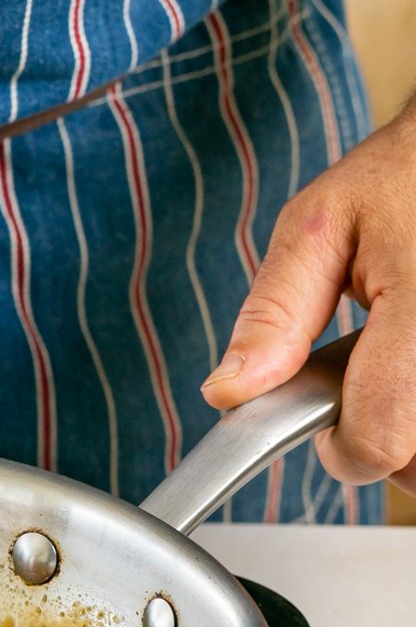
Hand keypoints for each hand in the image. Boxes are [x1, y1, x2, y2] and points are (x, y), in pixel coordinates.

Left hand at [201, 106, 415, 495]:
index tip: (324, 425)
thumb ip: (273, 315)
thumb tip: (229, 393)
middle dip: (381, 445)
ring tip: (396, 373)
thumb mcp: (318, 226)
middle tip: (367, 388)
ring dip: (411, 436)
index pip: (380, 440)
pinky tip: (414, 374)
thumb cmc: (400, 177)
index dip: (339, 450)